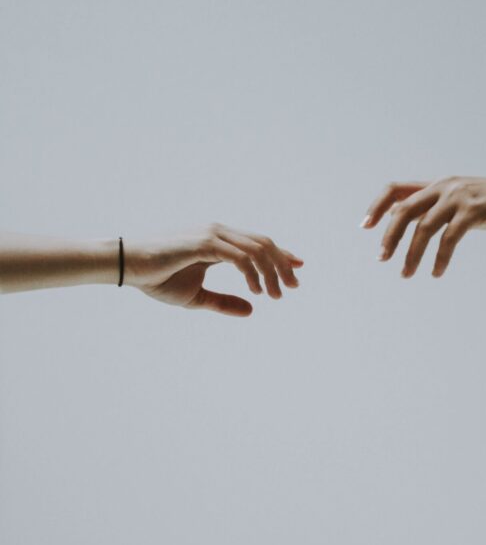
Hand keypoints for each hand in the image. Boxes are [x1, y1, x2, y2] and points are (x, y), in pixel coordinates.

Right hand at [126, 224, 302, 315]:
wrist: (129, 267)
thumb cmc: (158, 279)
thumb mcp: (197, 297)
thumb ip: (224, 302)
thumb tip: (252, 310)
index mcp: (219, 241)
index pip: (258, 244)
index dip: (281, 255)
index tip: (298, 270)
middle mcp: (219, 233)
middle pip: (264, 243)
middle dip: (283, 265)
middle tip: (292, 288)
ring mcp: (213, 235)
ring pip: (256, 249)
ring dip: (271, 272)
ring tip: (276, 295)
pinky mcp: (204, 243)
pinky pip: (239, 256)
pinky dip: (252, 273)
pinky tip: (256, 291)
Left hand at [361, 175, 485, 277]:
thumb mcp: (462, 201)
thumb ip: (436, 207)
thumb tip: (407, 221)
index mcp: (438, 184)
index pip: (396, 189)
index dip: (377, 206)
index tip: (365, 227)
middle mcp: (444, 187)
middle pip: (403, 210)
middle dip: (389, 237)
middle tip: (382, 259)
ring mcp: (459, 198)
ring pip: (423, 228)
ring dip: (411, 254)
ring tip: (406, 274)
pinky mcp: (474, 211)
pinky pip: (448, 238)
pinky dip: (439, 258)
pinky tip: (436, 272)